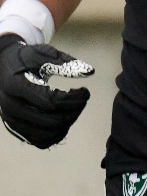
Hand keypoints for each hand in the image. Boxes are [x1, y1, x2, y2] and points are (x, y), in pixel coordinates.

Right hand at [0, 34, 93, 148]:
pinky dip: (57, 134)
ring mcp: (11, 120)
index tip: (85, 91)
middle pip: (51, 121)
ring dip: (68, 123)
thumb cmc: (24, 60)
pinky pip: (40, 141)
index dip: (74, 99)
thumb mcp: (41, 54)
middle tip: (81, 99)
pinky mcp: (15, 129)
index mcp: (15, 86)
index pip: (51, 102)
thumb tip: (89, 71)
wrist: (2, 67)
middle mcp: (10, 106)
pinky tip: (64, 119)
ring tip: (74, 108)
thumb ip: (64, 62)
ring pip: (47, 134)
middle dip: (74, 111)